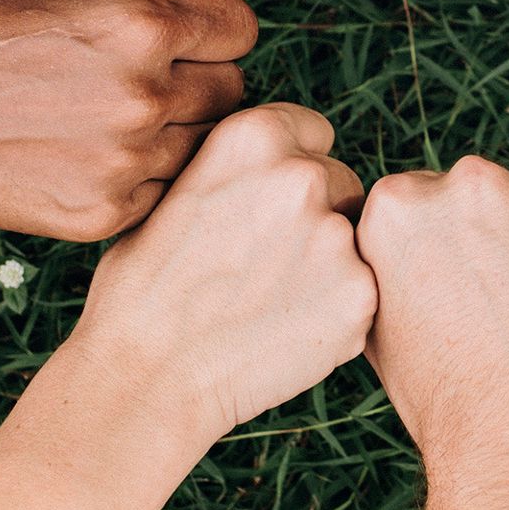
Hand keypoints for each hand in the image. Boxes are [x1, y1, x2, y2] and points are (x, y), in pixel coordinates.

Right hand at [0, 0, 253, 238]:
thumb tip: (191, 20)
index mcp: (140, 26)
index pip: (241, 30)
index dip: (217, 31)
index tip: (195, 38)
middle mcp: (145, 96)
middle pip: (233, 93)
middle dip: (203, 82)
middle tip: (157, 84)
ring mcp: (127, 163)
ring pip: (203, 150)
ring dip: (175, 135)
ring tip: (117, 123)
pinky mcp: (103, 215)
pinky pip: (161, 194)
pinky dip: (142, 179)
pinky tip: (95, 160)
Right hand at [68, 104, 378, 437]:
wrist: (147, 376)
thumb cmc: (145, 289)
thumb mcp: (176, 193)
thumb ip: (241, 171)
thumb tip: (276, 166)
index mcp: (253, 136)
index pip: (314, 133)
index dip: (292, 169)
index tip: (268, 207)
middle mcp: (303, 175)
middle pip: (342, 184)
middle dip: (316, 217)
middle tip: (265, 265)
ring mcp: (337, 237)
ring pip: (357, 240)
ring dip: (330, 264)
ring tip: (270, 302)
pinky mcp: (361, 296)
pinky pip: (363, 292)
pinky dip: (337, 311)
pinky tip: (286, 331)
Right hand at [356, 157, 508, 509]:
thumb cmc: (446, 402)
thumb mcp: (381, 322)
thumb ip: (392, 258)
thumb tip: (409, 236)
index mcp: (399, 203)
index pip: (427, 199)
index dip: (447, 249)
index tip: (458, 291)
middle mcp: (468, 183)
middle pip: (487, 193)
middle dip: (496, 236)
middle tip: (505, 309)